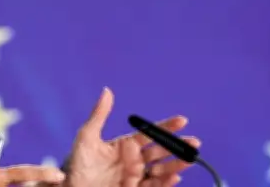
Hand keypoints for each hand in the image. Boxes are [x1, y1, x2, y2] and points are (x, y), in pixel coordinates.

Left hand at [62, 88, 200, 186]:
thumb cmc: (76, 164)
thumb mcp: (86, 137)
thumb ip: (99, 115)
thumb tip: (106, 90)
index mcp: (125, 146)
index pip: (149, 134)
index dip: (165, 127)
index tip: (182, 120)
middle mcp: (133, 161)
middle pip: (160, 152)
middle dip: (177, 147)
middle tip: (193, 142)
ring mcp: (135, 177)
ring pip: (161, 171)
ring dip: (175, 165)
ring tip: (188, 159)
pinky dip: (165, 183)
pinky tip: (174, 178)